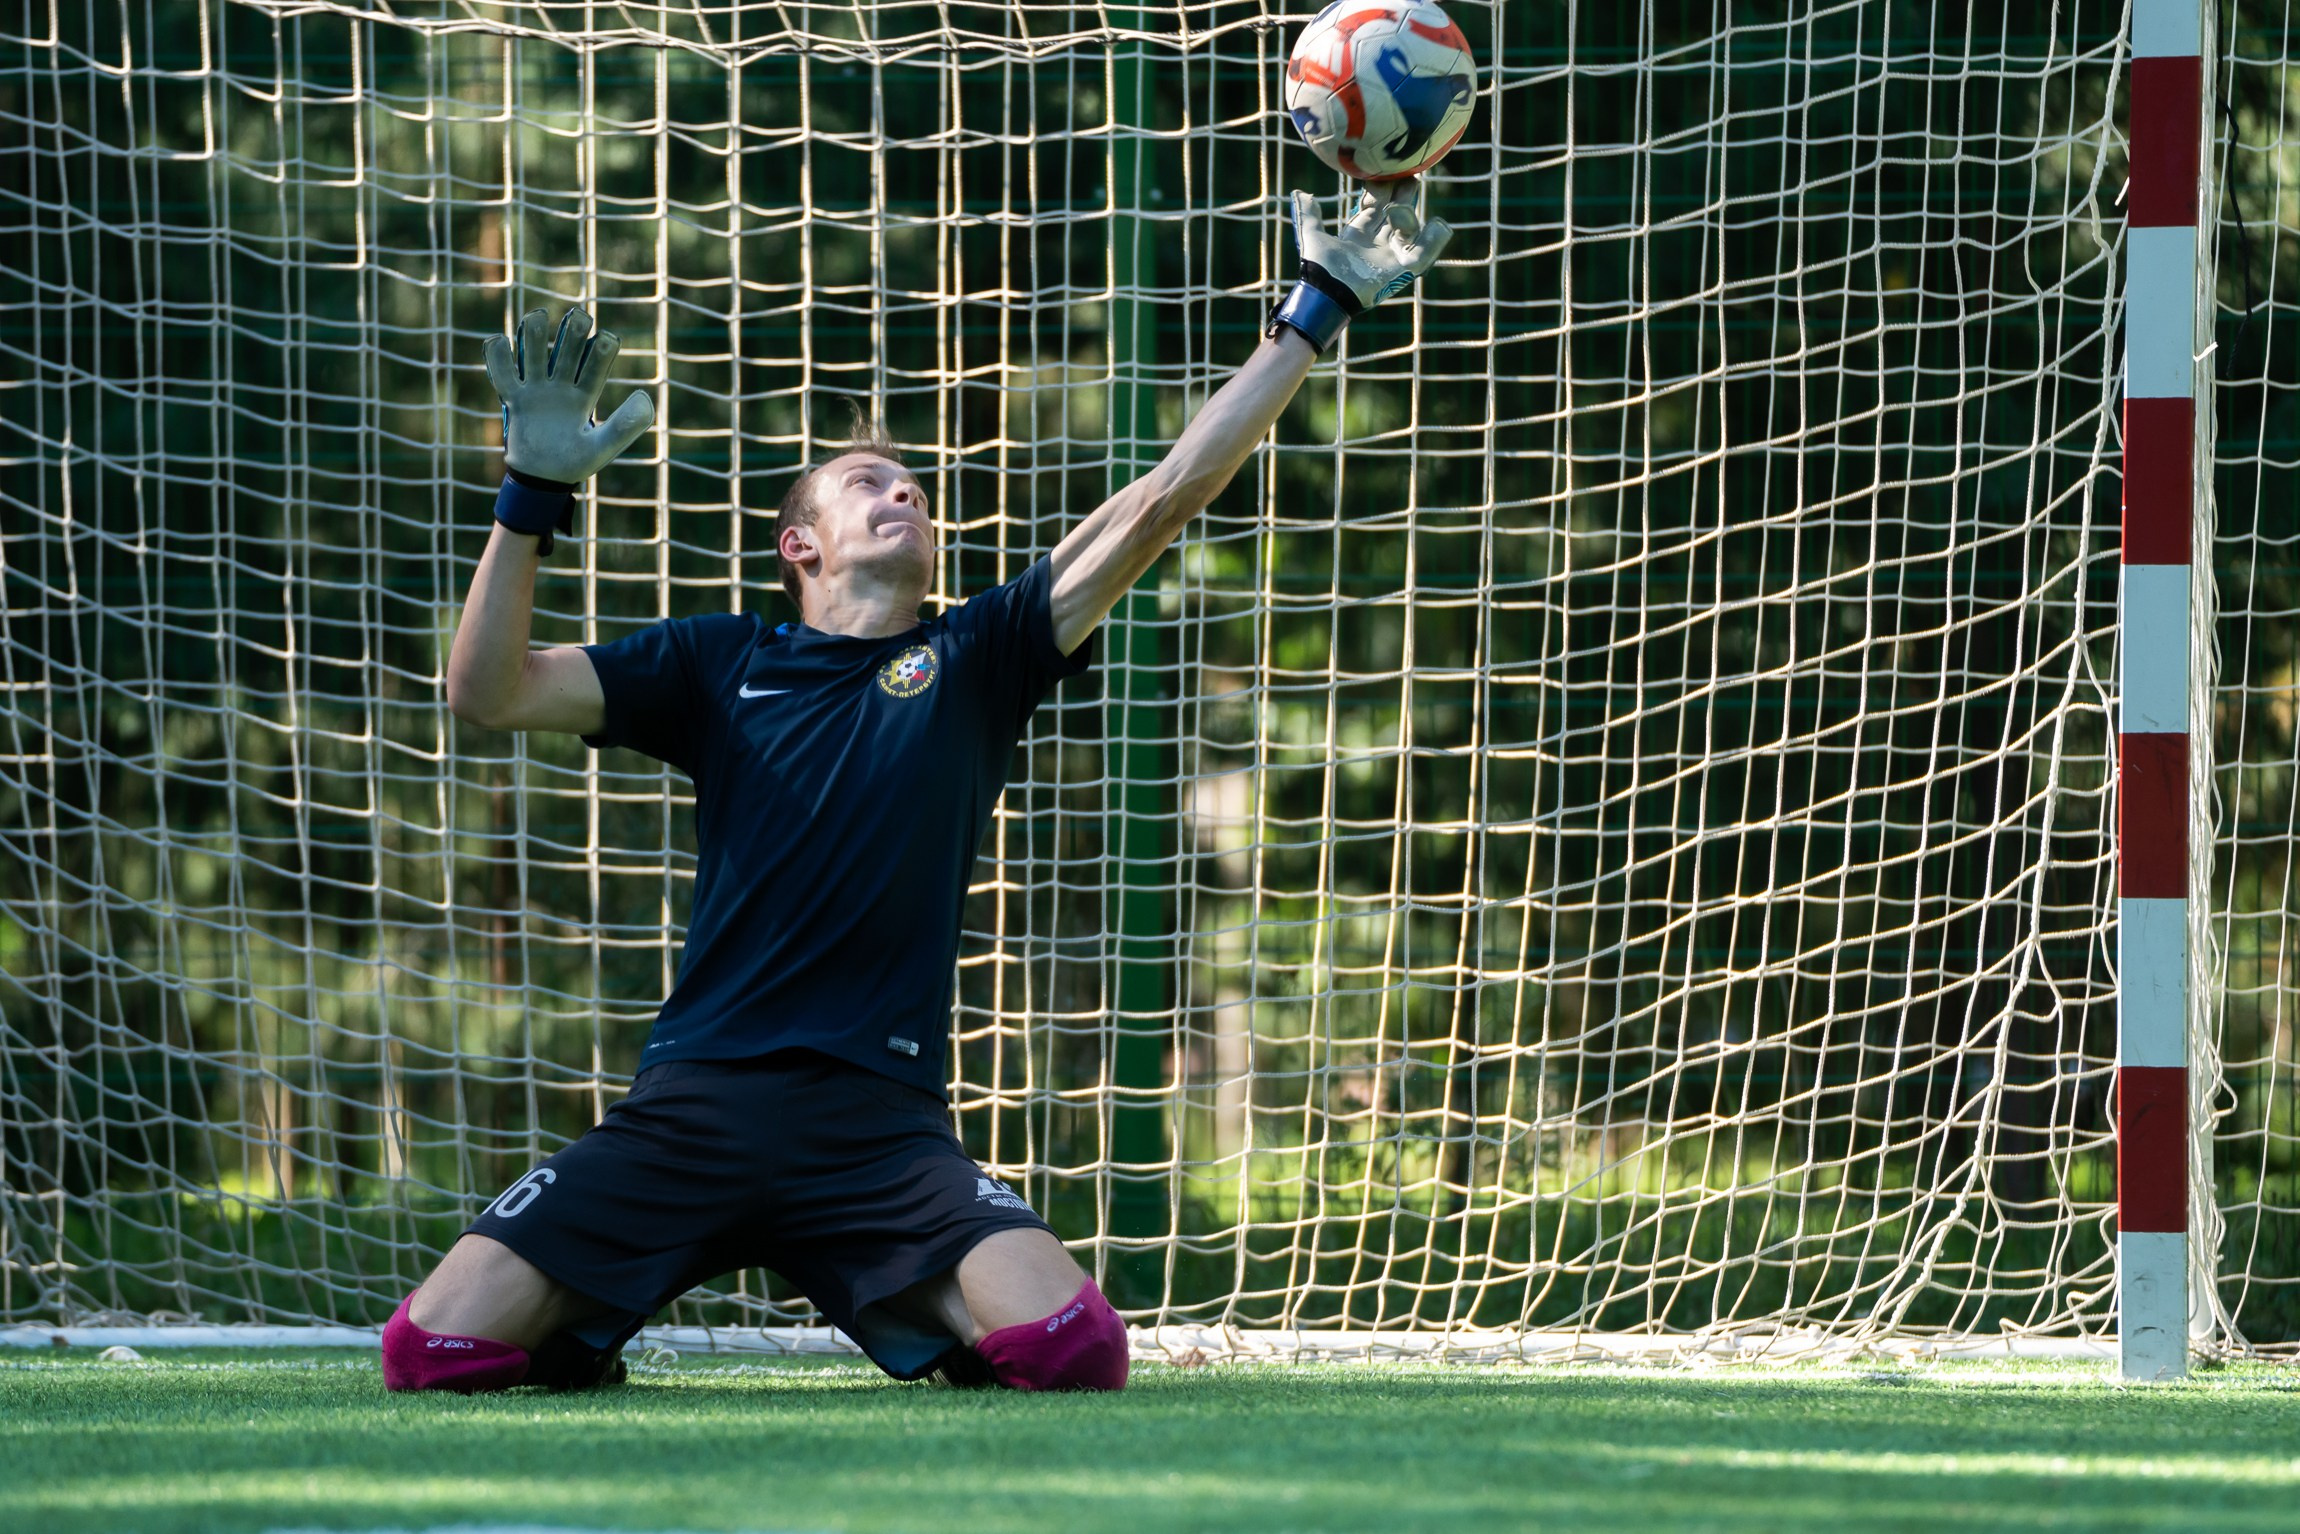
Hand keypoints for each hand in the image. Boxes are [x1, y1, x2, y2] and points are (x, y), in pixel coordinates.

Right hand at [483, 306, 653, 484]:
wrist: (542, 480)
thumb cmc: (574, 464)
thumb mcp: (602, 448)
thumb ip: (625, 426)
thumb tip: (645, 396)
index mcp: (585, 397)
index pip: (596, 368)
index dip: (602, 352)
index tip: (608, 339)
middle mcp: (562, 388)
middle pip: (567, 353)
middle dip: (573, 333)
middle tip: (580, 315)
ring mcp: (537, 391)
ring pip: (534, 355)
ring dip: (534, 334)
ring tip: (538, 315)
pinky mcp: (515, 399)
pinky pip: (504, 373)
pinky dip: (498, 356)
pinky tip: (500, 341)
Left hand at [1294, 180, 1452, 310]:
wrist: (1326, 292)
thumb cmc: (1319, 269)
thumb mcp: (1312, 236)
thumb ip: (1308, 215)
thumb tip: (1299, 193)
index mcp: (1357, 236)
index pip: (1374, 207)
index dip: (1380, 189)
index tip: (1385, 170)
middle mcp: (1376, 246)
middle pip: (1394, 215)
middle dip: (1401, 194)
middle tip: (1409, 172)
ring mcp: (1390, 258)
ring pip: (1408, 229)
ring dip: (1409, 210)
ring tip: (1413, 187)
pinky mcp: (1402, 271)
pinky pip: (1424, 254)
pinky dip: (1433, 241)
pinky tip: (1438, 223)